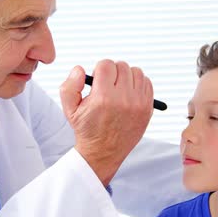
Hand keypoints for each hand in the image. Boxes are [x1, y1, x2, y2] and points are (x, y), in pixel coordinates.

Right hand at [59, 60, 153, 185]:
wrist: (103, 152)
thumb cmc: (87, 129)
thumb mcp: (69, 109)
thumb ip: (70, 86)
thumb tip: (80, 69)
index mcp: (103, 98)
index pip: (106, 65)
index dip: (99, 69)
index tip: (98, 80)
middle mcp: (123, 99)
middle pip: (121, 66)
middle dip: (112, 72)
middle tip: (107, 84)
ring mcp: (138, 104)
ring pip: (136, 72)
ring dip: (126, 76)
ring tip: (119, 88)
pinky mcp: (147, 108)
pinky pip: (147, 83)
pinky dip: (138, 84)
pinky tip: (129, 93)